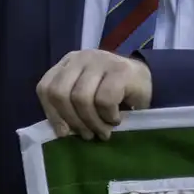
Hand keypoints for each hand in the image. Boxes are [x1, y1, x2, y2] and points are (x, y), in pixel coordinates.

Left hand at [37, 50, 152, 140]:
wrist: (147, 81)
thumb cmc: (114, 94)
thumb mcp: (86, 97)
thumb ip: (70, 107)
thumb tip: (61, 131)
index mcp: (67, 64)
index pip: (45, 88)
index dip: (51, 113)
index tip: (63, 132)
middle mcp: (80, 58)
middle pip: (60, 93)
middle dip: (72, 120)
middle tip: (87, 135)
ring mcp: (100, 61)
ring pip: (81, 98)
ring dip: (92, 122)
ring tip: (102, 132)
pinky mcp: (120, 70)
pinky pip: (104, 100)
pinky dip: (108, 116)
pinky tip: (115, 119)